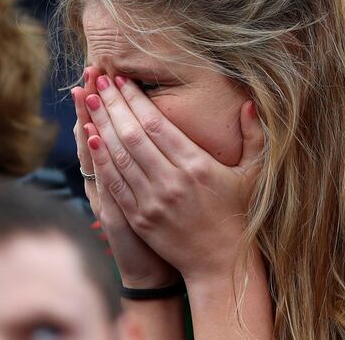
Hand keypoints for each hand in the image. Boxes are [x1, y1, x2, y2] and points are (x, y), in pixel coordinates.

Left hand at [83, 74, 264, 281]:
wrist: (221, 264)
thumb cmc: (239, 214)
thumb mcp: (254, 175)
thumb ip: (254, 137)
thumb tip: (249, 103)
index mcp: (198, 166)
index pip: (157, 124)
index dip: (136, 99)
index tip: (122, 80)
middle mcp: (172, 181)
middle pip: (133, 135)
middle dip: (113, 105)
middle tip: (98, 80)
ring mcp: (153, 201)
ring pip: (120, 156)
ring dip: (102, 126)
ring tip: (89, 101)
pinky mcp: (139, 218)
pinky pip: (114, 183)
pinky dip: (101, 159)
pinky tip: (90, 138)